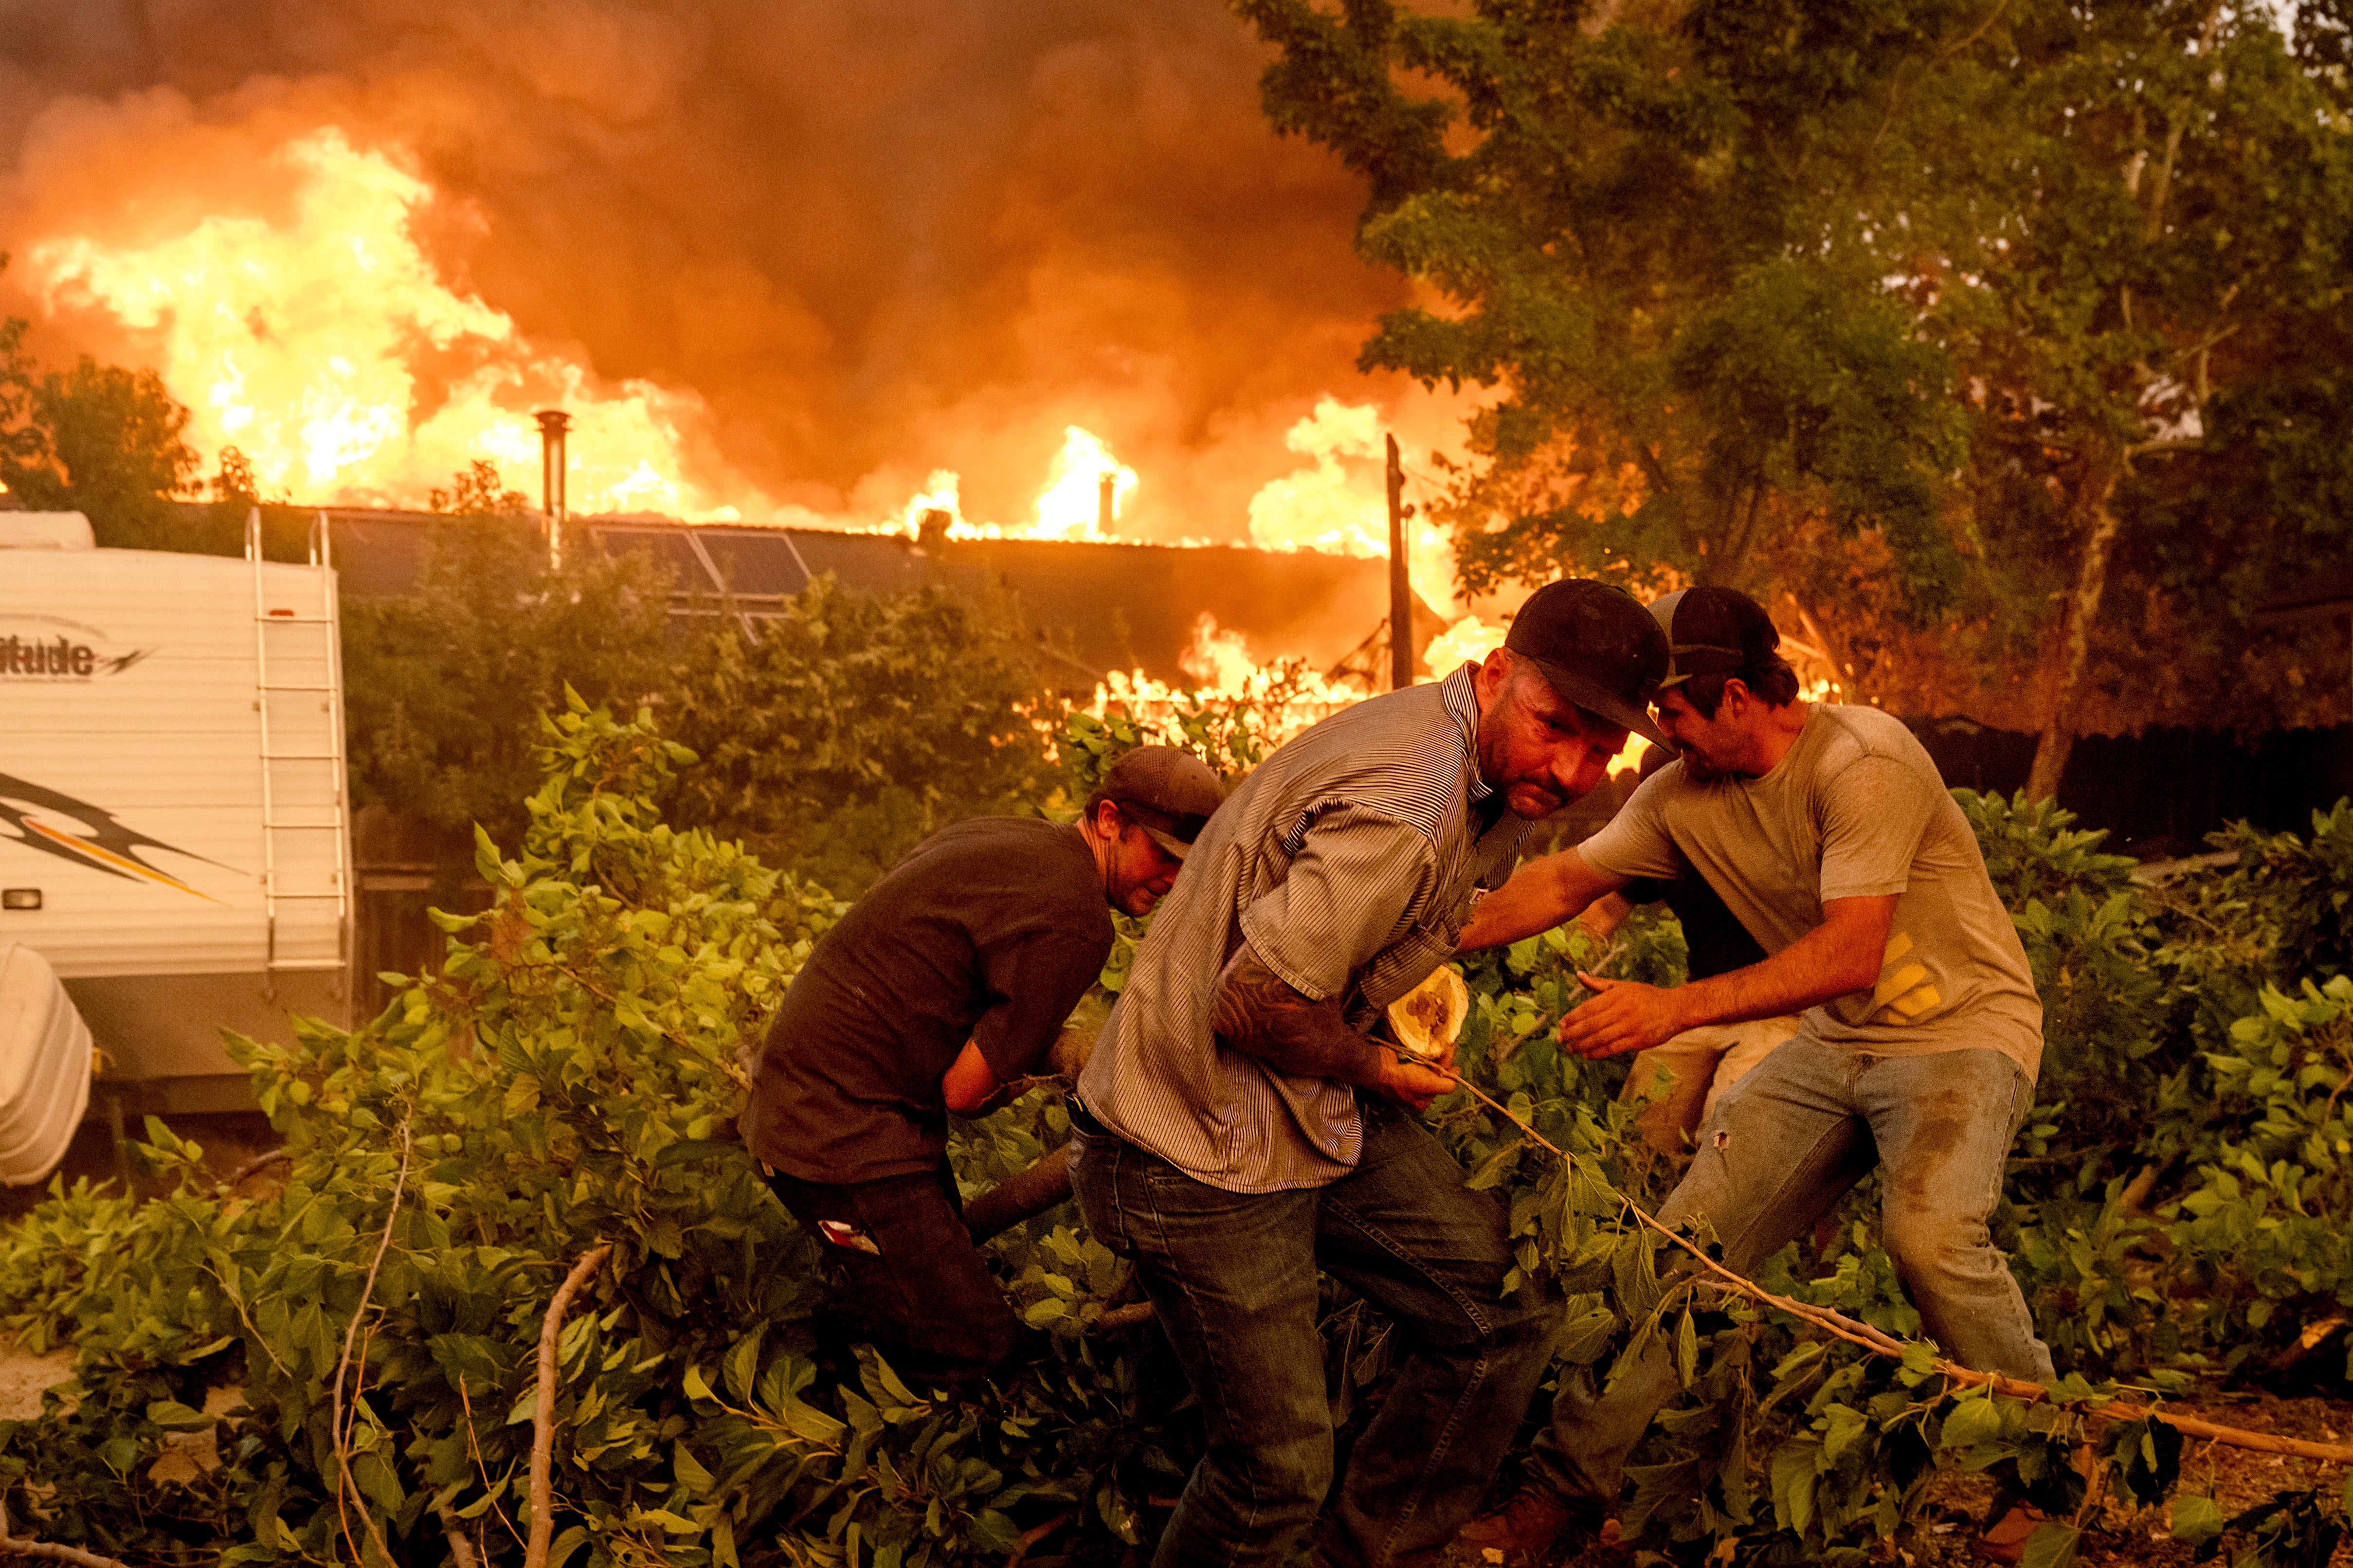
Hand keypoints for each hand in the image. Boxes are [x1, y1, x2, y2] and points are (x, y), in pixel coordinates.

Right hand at [1373, 1053, 1454, 1112]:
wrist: (1376, 1067)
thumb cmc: (1403, 1079)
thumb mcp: (1429, 1086)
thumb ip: (1446, 1086)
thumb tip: (1455, 1077)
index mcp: (1422, 1100)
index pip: (1441, 1085)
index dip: (1450, 1072)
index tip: (1454, 1060)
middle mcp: (1415, 1092)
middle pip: (1434, 1075)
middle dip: (1442, 1062)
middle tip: (1448, 1047)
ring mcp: (1406, 1078)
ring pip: (1426, 1066)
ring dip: (1433, 1055)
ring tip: (1440, 1044)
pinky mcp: (1399, 1067)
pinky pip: (1415, 1059)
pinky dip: (1422, 1052)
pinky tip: (1425, 1045)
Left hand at [1556, 973, 1688, 1058]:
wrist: (1675, 1009)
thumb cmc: (1646, 996)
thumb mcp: (1623, 986)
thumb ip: (1599, 984)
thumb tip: (1579, 975)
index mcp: (1616, 995)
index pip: (1589, 1007)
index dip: (1573, 1016)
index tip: (1562, 1023)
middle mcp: (1621, 1010)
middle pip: (1591, 1024)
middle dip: (1573, 1033)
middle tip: (1560, 1039)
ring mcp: (1629, 1026)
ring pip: (1599, 1038)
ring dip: (1582, 1045)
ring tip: (1570, 1049)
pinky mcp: (1637, 1040)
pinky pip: (1612, 1048)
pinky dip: (1597, 1052)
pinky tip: (1587, 1054)